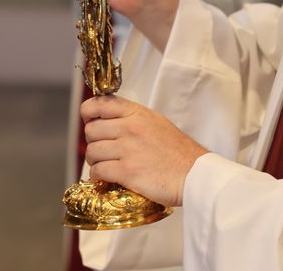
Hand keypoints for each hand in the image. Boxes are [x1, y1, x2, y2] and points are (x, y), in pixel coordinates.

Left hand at [81, 95, 207, 207]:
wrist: (194, 174)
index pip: (99, 103)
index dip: (88, 112)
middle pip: (91, 130)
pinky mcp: (127, 171)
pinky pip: (98, 171)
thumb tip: (109, 122)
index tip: (89, 120)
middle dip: (93, 141)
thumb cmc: (178, 152)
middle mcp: (130, 127)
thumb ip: (132, 119)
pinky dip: (97, 176)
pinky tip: (105, 178)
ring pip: (92, 151)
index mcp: (137, 113)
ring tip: (104, 165)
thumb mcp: (156, 123)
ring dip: (94, 161)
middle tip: (102, 150)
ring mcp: (127, 149)